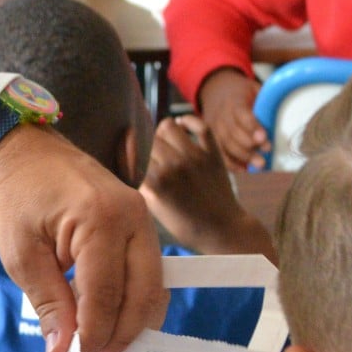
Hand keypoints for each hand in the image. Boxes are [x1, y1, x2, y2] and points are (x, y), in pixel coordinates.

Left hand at [0, 125, 165, 351]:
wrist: (28, 153)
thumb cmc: (19, 197)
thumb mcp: (21, 254)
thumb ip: (48, 303)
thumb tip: (63, 351)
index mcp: (100, 219)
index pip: (106, 292)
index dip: (96, 332)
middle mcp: (133, 216)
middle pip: (144, 292)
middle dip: (122, 333)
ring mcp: (143, 218)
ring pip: (154, 285)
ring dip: (134, 320)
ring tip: (104, 345)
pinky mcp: (142, 223)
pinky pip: (150, 271)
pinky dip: (136, 299)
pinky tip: (113, 319)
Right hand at [142, 115, 276, 257]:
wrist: (223, 230)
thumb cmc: (186, 225)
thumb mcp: (156, 210)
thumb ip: (141, 186)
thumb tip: (128, 164)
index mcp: (157, 181)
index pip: (133, 154)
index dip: (129, 155)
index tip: (129, 157)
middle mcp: (174, 164)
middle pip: (148, 139)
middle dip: (146, 146)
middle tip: (150, 155)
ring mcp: (195, 156)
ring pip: (169, 126)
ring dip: (163, 133)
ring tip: (165, 142)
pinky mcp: (213, 152)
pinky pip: (199, 125)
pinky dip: (188, 121)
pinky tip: (182, 126)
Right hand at [195, 69, 268, 171]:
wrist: (215, 90)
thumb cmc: (241, 92)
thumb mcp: (253, 88)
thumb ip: (265, 100)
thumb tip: (286, 113)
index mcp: (233, 101)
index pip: (241, 114)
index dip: (252, 126)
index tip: (264, 137)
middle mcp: (221, 115)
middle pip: (233, 133)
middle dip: (250, 145)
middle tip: (267, 152)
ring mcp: (214, 128)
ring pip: (226, 145)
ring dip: (243, 157)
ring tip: (260, 164)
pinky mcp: (211, 138)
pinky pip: (219, 154)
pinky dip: (230, 164)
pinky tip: (243, 169)